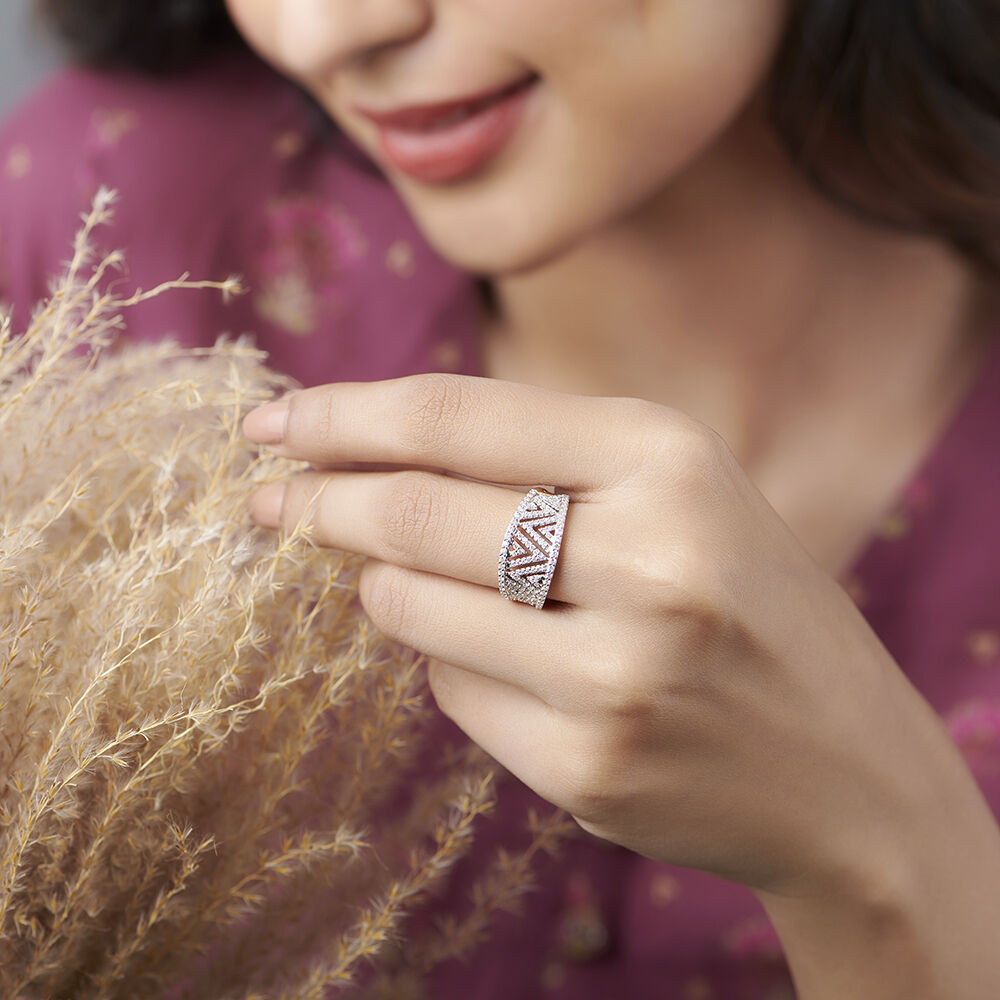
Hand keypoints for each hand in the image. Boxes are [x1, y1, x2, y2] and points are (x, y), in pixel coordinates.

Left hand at [242, 373, 958, 901]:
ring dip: (389, 590)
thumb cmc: (740, 598)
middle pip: (415, 511)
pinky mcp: (587, 766)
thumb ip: (533, 463)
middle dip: (320, 500)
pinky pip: (453, 694)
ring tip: (420, 585)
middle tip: (268, 500)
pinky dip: (454, 668)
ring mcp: (617, 675)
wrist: (842, 763)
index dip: (343, 414)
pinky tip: (515, 667)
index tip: (269, 421)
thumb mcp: (670, 493)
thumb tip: (361, 461)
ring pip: (410, 609)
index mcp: (669, 459)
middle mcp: (649, 561)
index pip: (457, 416)